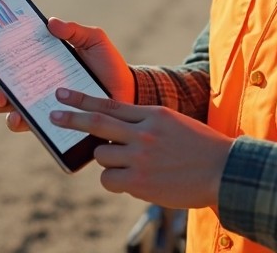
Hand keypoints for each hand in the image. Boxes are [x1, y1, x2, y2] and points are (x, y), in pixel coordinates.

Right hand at [0, 17, 135, 132]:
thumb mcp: (93, 40)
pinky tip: (18, 118)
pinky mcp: (45, 122)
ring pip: (0, 102)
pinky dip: (16, 121)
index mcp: (35, 56)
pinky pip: (22, 123)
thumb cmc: (107, 64)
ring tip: (2, 97)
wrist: (126, 94)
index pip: (2, 52)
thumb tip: (50, 23)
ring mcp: (34, 102)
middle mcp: (29, 79)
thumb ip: (74, 30)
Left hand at [49, 87, 232, 208]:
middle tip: (53, 116)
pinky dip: (114, 182)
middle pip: (96, 123)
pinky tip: (131, 182)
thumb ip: (145, 124)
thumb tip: (114, 131)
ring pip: (102, 155)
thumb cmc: (201, 149)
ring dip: (108, 160)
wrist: (224, 172)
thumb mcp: (174, 124)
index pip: (108, 104)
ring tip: (129, 166)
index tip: (62, 94)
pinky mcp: (138, 181)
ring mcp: (139, 157)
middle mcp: (143, 132)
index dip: (82, 99)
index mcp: (152, 114)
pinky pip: (108, 180)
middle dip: (71, 119)